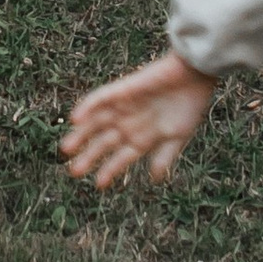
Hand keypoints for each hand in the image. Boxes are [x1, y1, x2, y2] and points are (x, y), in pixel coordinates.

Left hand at [62, 50, 219, 187]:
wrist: (196, 76)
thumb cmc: (190, 105)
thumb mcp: (178, 136)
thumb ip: (165, 157)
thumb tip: (154, 179)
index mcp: (143, 137)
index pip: (121, 157)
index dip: (110, 170)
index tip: (99, 185)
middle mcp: (130, 123)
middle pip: (103, 142)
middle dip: (89, 156)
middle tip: (74, 172)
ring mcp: (124, 107)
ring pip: (96, 122)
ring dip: (82, 134)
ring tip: (66, 149)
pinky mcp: (122, 89)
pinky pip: (100, 98)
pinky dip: (88, 106)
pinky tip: (76, 118)